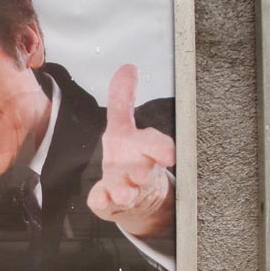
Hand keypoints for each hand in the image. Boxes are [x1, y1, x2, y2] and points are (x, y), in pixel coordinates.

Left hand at [87, 64, 174, 237]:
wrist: (140, 199)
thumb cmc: (132, 158)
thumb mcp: (124, 125)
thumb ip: (122, 99)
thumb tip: (128, 68)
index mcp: (141, 147)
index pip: (155, 144)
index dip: (160, 148)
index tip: (169, 155)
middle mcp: (136, 168)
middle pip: (143, 169)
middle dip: (142, 170)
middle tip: (140, 174)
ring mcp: (125, 187)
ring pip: (126, 190)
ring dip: (124, 191)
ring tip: (123, 193)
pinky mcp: (110, 201)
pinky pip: (104, 202)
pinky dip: (102, 201)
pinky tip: (101, 199)